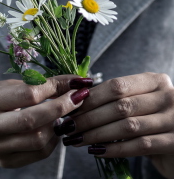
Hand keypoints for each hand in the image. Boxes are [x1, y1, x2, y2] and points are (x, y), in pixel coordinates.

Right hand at [0, 76, 89, 167]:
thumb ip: (30, 85)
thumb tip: (65, 84)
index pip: (28, 94)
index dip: (56, 87)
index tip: (75, 81)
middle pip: (35, 120)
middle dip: (64, 106)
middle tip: (79, 96)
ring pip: (39, 140)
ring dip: (60, 124)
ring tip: (65, 111)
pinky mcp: (5, 162)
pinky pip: (38, 154)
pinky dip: (52, 140)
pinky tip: (54, 127)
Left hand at [55, 72, 173, 178]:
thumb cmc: (153, 116)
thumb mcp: (141, 99)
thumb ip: (119, 96)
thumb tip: (79, 98)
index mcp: (155, 81)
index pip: (117, 85)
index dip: (92, 97)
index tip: (71, 107)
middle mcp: (167, 96)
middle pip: (120, 106)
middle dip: (90, 117)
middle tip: (69, 126)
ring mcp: (173, 120)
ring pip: (127, 126)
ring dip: (97, 134)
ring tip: (77, 139)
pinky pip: (138, 146)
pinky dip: (115, 149)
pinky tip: (97, 151)